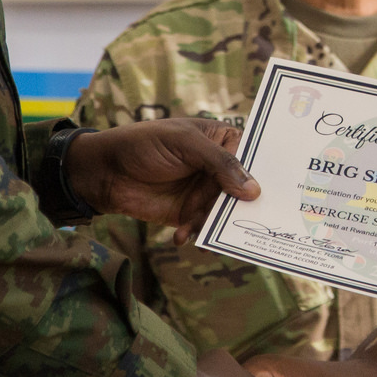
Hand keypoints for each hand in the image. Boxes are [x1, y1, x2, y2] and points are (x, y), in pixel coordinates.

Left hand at [69, 118, 259, 239]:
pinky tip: (181, 235)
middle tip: (245, 221)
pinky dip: (196, 234)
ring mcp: (204, 192)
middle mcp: (217, 167)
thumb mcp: (184, 143)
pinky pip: (204, 227)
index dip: (262, 174)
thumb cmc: (144, 144)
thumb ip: (219, 163)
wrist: (105, 172)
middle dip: (242, 206)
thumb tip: (253, 190)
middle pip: (242, 190)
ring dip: (215, 223)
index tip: (271, 193)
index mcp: (221, 140)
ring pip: (224, 212)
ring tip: (202, 230)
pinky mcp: (189, 213)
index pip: (252, 156)